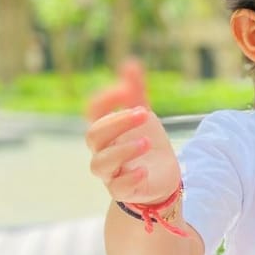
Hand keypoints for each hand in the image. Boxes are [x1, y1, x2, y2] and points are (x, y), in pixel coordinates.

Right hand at [85, 60, 180, 203]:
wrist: (162, 178)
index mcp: (105, 130)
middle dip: (117, 123)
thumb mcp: (144, 117)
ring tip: (147, 142)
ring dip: (122, 151)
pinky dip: (129, 178)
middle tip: (145, 114)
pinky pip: (117, 188)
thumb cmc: (147, 146)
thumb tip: (130, 62)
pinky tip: (144, 170)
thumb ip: (136, 92)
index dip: (106, 98)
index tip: (127, 89)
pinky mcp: (123, 191)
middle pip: (93, 135)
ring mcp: (110, 173)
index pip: (92, 111)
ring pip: (100, 164)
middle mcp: (102, 151)